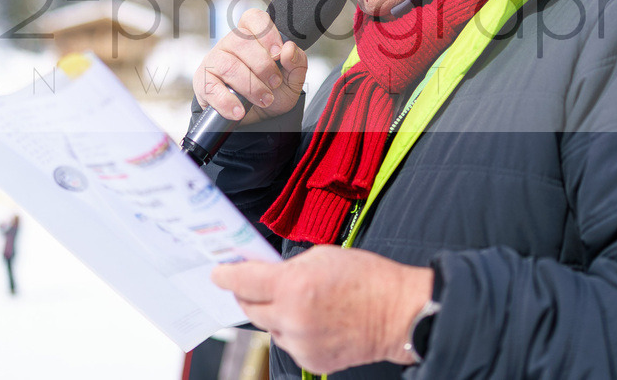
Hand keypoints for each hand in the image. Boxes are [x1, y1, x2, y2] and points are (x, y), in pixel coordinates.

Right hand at [192, 8, 307, 124]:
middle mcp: (230, 43)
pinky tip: (239, 110)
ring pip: (228, 65)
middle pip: (241, 42)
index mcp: (252, 35)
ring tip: (264, 100)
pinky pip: (211, 88)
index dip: (267, 33)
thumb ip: (297, 63)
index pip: (254, 18)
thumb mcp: (292, 80)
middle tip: (275, 83)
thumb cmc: (272, 91)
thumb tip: (289, 49)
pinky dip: (228, 102)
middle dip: (263, 65)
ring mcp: (214, 61)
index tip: (278, 54)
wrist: (256, 119)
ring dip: (250, 86)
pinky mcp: (203, 82)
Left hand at [211, 245, 432, 373]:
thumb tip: (262, 270)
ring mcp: (301, 343)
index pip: (243, 280)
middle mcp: (292, 318)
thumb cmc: (367, 279)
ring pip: (269, 326)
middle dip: (248, 293)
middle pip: (249, 307)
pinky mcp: (311, 361)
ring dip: (274, 313)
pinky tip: (314, 320)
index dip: (225, 275)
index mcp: (293, 286)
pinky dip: (293, 331)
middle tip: (256, 283)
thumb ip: (287, 266)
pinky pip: (288, 343)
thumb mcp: (321, 255)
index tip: (218, 273)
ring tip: (301, 301)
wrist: (398, 313)